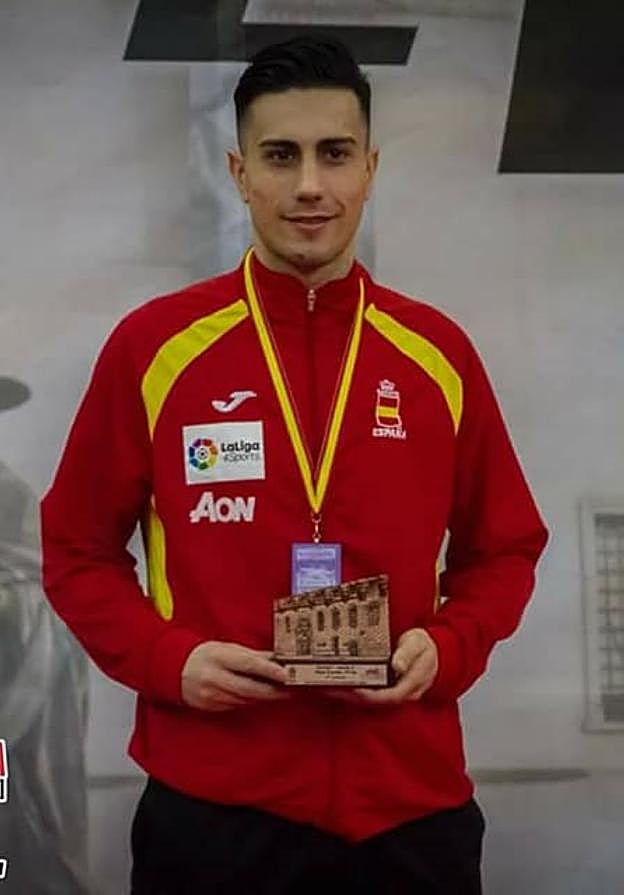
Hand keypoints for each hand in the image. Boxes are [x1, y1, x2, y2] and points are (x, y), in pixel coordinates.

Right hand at [181, 641, 289, 711]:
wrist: (175, 668)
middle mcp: (214, 677)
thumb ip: (252, 654)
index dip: (270, 670)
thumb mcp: (227, 648)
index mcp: (220, 657)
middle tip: (290, 690)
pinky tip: (257, 697)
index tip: (286, 674)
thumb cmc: (205, 655)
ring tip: (279, 692)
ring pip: (245, 700)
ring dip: (263, 697)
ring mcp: (211, 695)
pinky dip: (248, 701)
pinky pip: (236, 706)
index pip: (249, 664)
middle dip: (272, 691)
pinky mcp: (210, 707)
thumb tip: (276, 657)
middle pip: (249, 688)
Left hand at [323, 628, 438, 706]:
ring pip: (368, 699)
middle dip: (349, 697)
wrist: (434, 652)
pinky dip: (353, 689)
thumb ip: (408, 655)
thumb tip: (397, 666)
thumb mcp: (418, 645)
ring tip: (328, 687)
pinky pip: (368, 691)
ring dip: (348, 695)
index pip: (385, 696)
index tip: (350, 689)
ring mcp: (393, 692)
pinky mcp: (386, 688)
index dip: (366, 695)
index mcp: (409, 686)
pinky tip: (341, 683)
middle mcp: (400, 693)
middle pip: (371, 701)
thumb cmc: (426, 648)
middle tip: (329, 689)